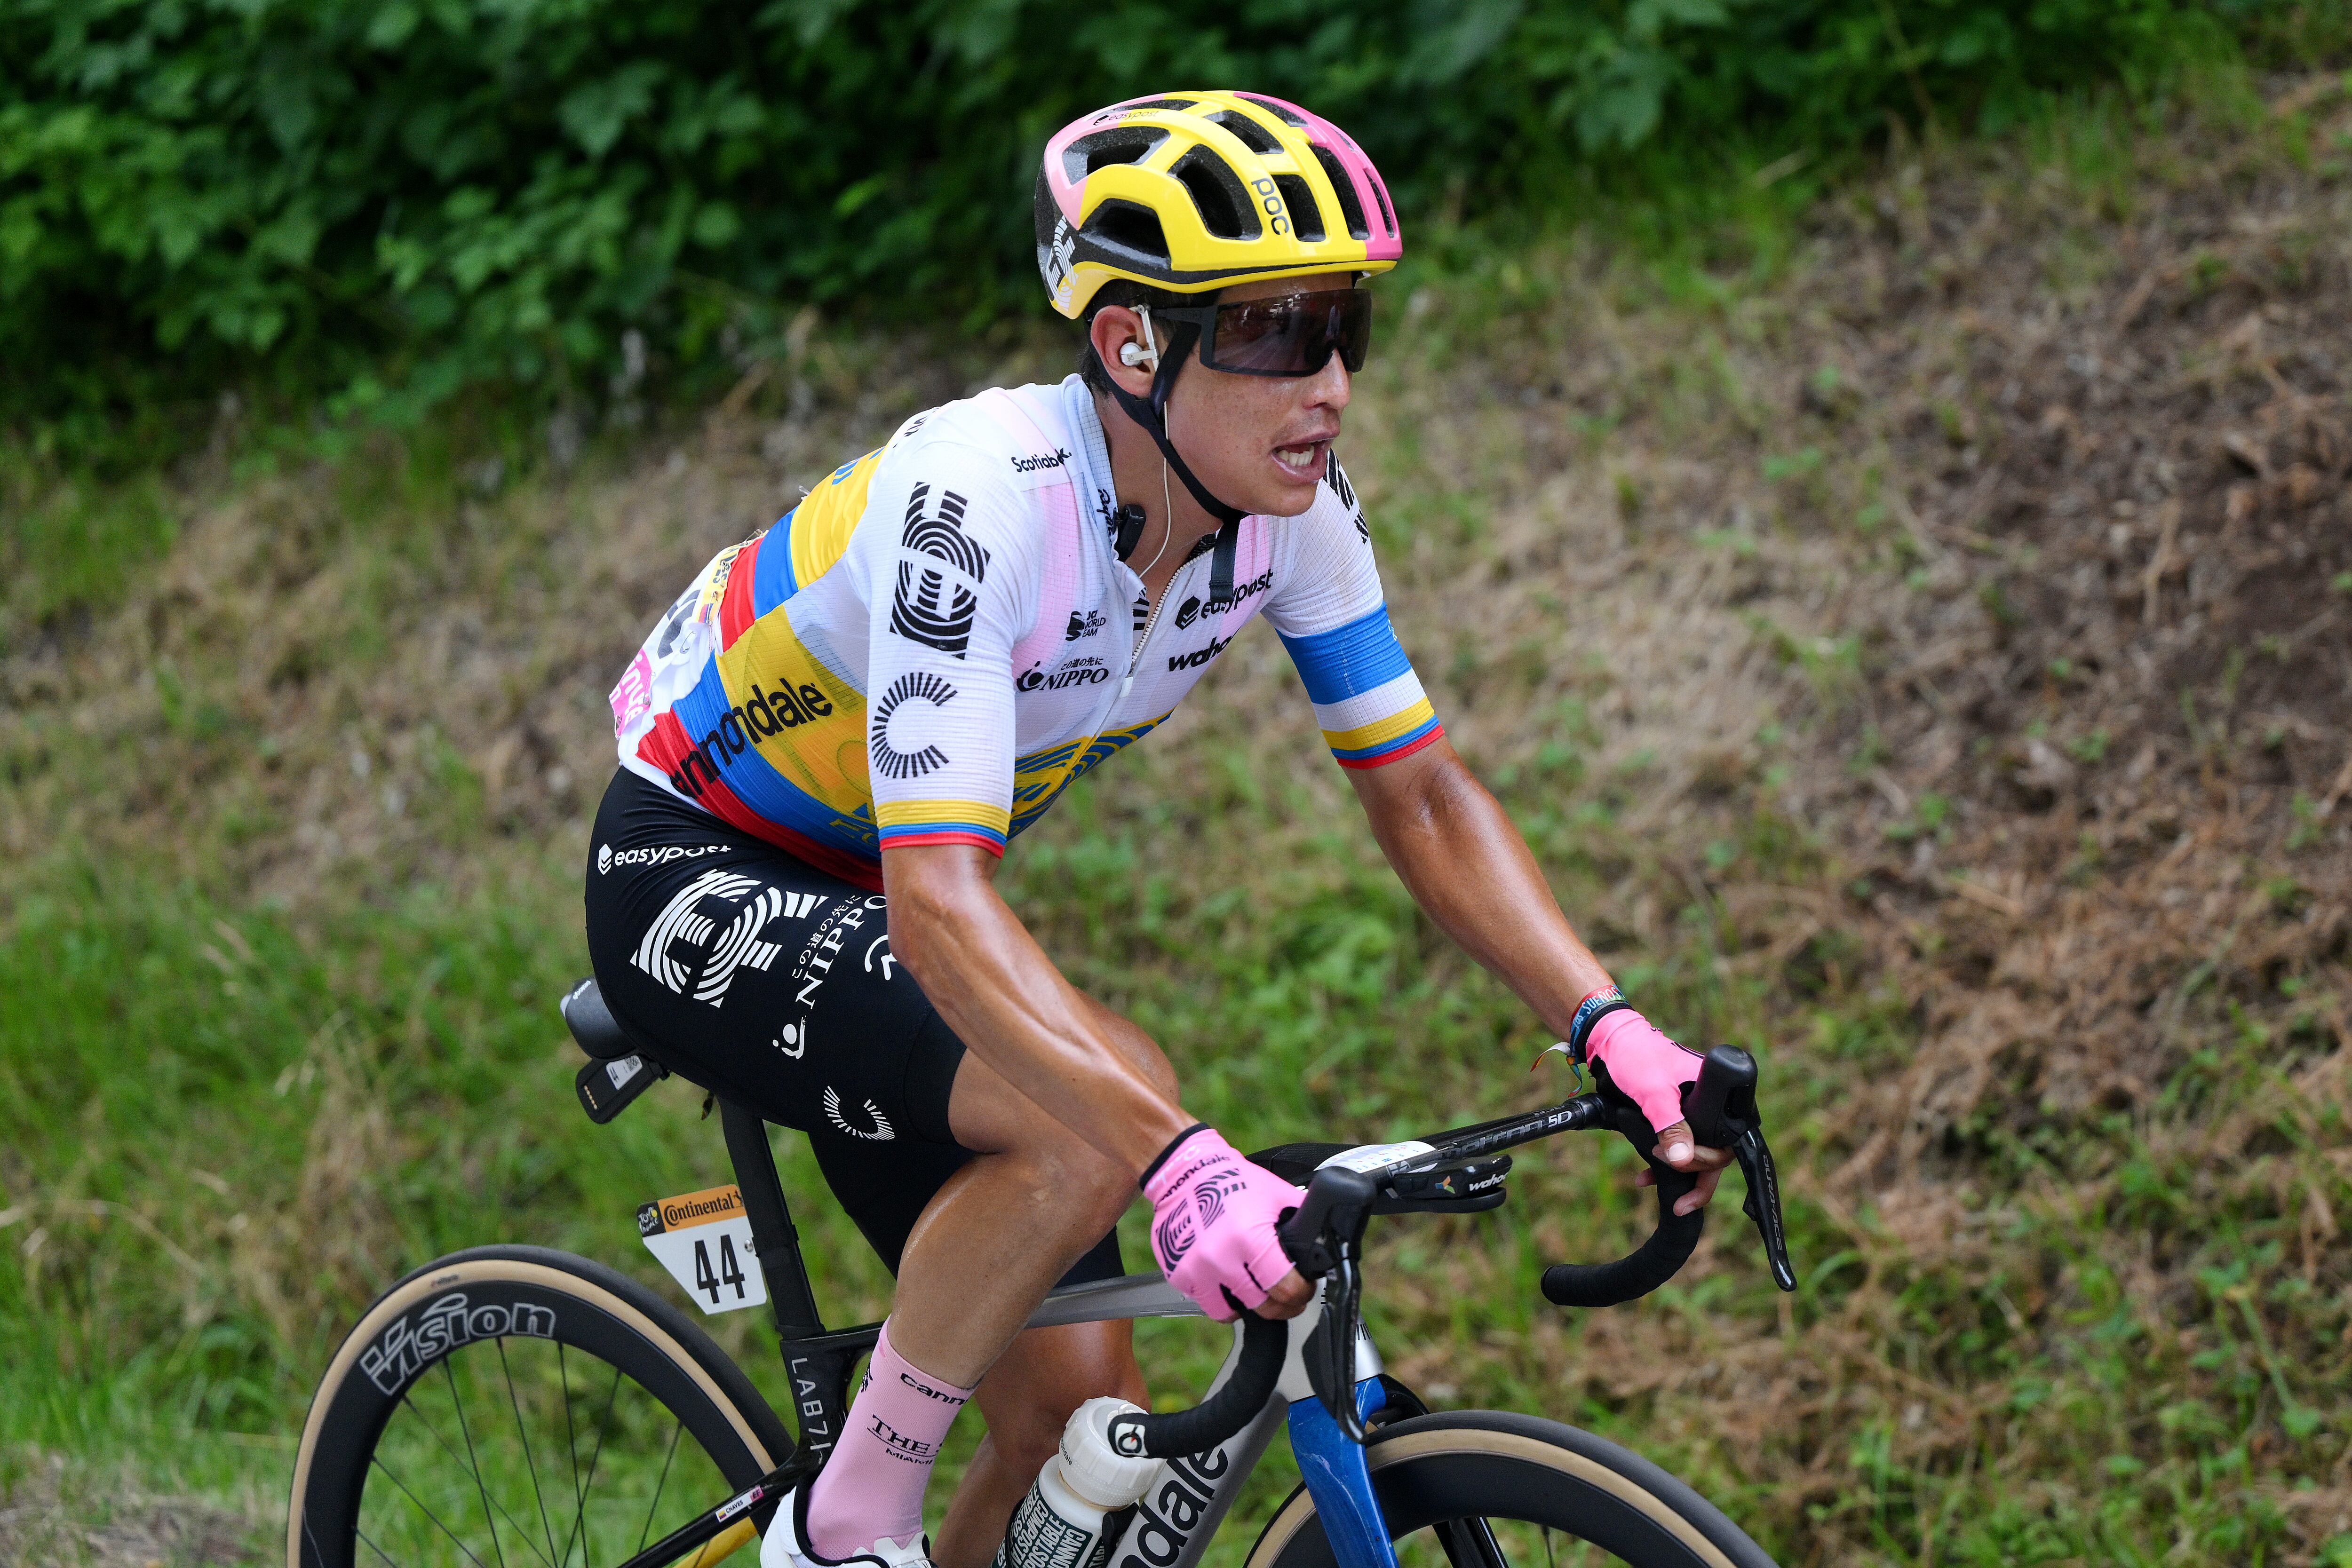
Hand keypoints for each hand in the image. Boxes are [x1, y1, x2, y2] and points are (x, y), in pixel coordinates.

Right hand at [1142, 1126, 1313, 1320]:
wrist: (1184, 1171)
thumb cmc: (1232, 1179)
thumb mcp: (1276, 1193)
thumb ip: (1302, 1216)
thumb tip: (1327, 1236)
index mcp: (1251, 1238)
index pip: (1286, 1288)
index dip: (1301, 1293)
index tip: (1303, 1290)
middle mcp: (1221, 1258)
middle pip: (1262, 1307)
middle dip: (1279, 1305)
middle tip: (1283, 1295)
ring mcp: (1196, 1269)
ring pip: (1229, 1312)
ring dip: (1244, 1304)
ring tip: (1251, 1288)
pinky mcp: (1177, 1273)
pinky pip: (1203, 1301)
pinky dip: (1215, 1294)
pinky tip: (1223, 1276)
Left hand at [1586, 1009, 1733, 1215]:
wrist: (1610, 1042)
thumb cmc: (1636, 1057)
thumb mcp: (1653, 1093)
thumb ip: (1670, 1124)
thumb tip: (1684, 1160)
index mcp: (1717, 1096)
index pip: (1728, 1142)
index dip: (1707, 1160)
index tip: (1681, 1163)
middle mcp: (1711, 1107)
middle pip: (1715, 1153)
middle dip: (1690, 1168)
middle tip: (1660, 1161)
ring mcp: (1693, 1113)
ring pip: (1695, 1153)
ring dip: (1678, 1171)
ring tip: (1651, 1180)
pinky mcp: (1675, 1117)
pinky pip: (1679, 1147)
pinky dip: (1664, 1162)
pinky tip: (1645, 1175)